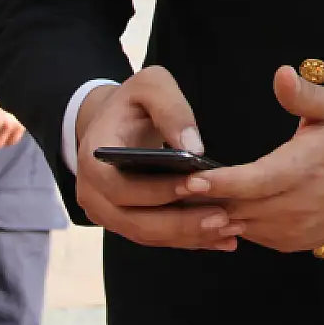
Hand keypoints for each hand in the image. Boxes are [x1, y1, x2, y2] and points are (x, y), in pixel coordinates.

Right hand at [74, 66, 242, 251]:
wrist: (114, 122)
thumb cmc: (134, 102)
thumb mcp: (151, 86)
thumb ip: (171, 109)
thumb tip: (194, 147)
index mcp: (93, 160)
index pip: (122, 187)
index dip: (158, 190)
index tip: (198, 183)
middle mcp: (92, 194)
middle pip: (136, 221)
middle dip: (182, 223)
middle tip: (224, 218)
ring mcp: (106, 213)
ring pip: (148, 235)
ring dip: (189, 236)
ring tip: (231, 231)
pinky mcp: (124, 222)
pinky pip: (156, 237)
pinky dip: (188, 239)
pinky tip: (222, 238)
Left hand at [179, 65, 323, 254]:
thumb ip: (305, 94)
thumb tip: (281, 74)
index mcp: (305, 169)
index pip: (256, 181)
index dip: (222, 183)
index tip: (190, 178)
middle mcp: (297, 205)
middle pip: (240, 208)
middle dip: (203, 200)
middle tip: (167, 186)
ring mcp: (293, 229)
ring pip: (240, 226)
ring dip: (212, 214)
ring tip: (179, 198)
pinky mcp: (290, 243)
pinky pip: (250, 235)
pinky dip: (231, 223)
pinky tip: (213, 208)